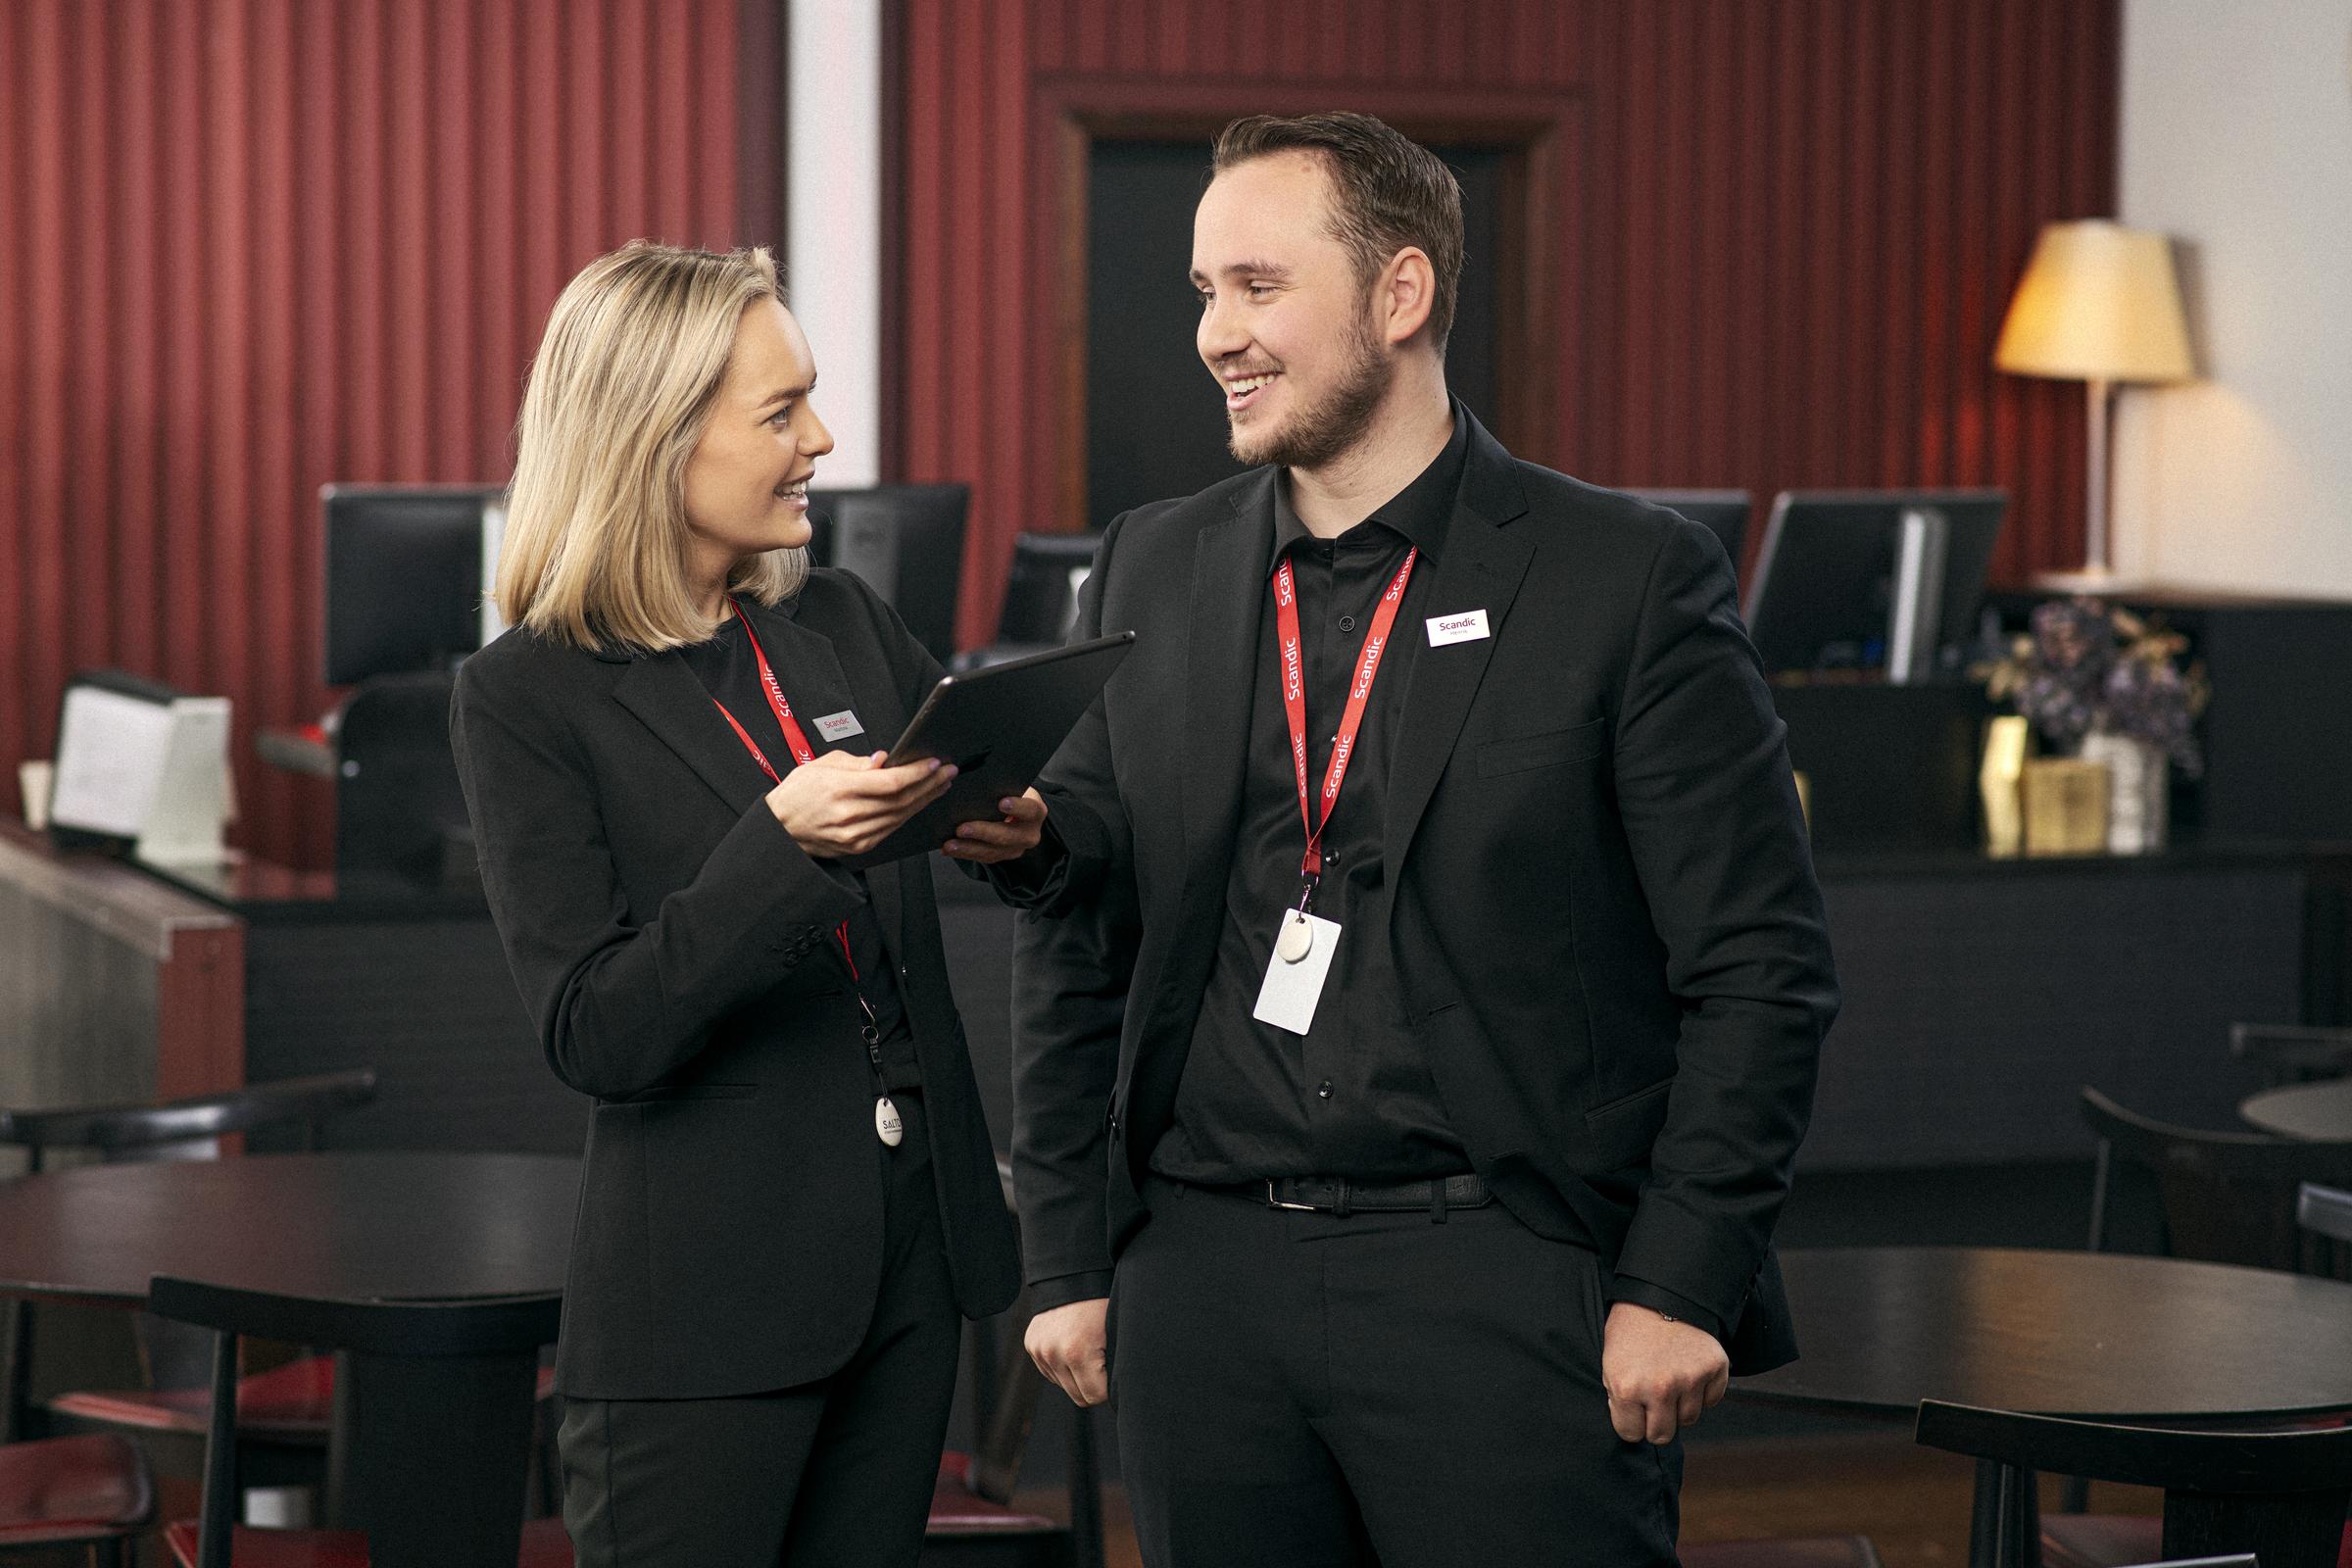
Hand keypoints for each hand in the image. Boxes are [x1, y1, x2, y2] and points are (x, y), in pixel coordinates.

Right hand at [765, 750, 955, 858]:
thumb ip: (857, 763)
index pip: (890, 782)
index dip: (917, 773)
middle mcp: (850, 815)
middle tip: (947, 771)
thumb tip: (885, 760)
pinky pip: (891, 829)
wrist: (780, 829)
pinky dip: (908, 814)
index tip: (933, 763)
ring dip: (924, 799)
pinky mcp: (858, 847)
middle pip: (902, 800)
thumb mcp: (822, 765)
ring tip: (940, 784)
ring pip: (901, 816)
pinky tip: (919, 802)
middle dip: (930, 784)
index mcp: (840, 789)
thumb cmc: (797, 794)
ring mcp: (855, 835)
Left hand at [944, 788, 1047, 863]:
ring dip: (968, 848)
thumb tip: (976, 778)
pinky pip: (982, 858)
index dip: (1017, 807)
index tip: (1001, 803)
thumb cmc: (1013, 795)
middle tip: (962, 829)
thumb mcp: (1014, 787)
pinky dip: (964, 854)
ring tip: (949, 844)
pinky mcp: (1001, 856)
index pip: (1030, 810)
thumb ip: (1002, 785)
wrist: (1020, 814)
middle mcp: (1029, 834)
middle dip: (982, 832)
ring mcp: (1015, 848)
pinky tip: (949, 848)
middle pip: (1007, 836)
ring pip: (992, 852)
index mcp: (1035, 812)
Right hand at [1025, 1297, 1108, 1406]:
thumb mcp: (1114, 1333)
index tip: (1113, 1372)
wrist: (1073, 1276)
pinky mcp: (1031, 1345)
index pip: (1095, 1396)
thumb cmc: (1101, 1303)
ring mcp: (1039, 1350)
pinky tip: (1072, 1347)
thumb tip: (1118, 1390)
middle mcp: (1053, 1354)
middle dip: (1093, 1386)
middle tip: (1103, 1366)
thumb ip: (1113, 1365)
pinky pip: (1050, 1372)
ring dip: (1076, 1376)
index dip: (1108, 1387)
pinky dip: (1062, 1366)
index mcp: (1077, 1352)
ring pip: (1063, 1385)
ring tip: (1087, 1352)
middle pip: (1077, 1396)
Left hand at [1602, 1301, 1729, 1443]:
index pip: (1631, 1434)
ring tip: (1671, 1378)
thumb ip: (1619, 1398)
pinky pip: (1711, 1400)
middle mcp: (1660, 1388)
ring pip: (1688, 1419)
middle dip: (1655, 1421)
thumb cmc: (1631, 1329)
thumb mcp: (1610, 1363)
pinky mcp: (1715, 1369)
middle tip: (1653, 1399)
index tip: (1633, 1406)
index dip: (1631, 1420)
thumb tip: (1634, 1427)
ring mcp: (1690, 1379)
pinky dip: (1703, 1391)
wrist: (1661, 1293)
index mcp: (1627, 1387)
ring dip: (1680, 1405)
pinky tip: (1690, 1370)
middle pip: (1662, 1435)